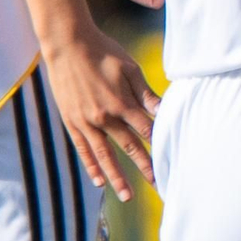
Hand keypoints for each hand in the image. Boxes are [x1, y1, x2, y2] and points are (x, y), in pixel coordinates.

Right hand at [43, 26, 159, 198]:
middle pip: (129, 147)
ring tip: (127, 197)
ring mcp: (85, 121)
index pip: (146, 130)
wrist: (67, 43)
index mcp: (121, 102)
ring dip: (117, 177)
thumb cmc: (103, 52)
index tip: (172, 158)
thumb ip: (146, 93)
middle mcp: (104, 116)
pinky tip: (99, 182)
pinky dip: (91, 166)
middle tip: (159, 185)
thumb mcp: (129, 68)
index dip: (159, 144)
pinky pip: (83, 149)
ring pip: (104, 155)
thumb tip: (164, 110)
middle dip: (145, 167)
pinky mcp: (71, 121)